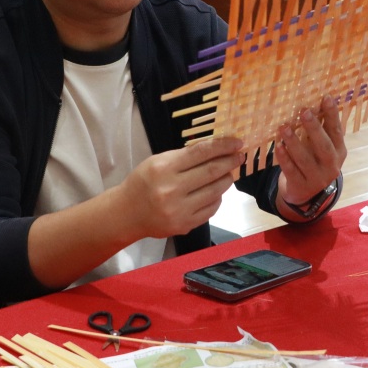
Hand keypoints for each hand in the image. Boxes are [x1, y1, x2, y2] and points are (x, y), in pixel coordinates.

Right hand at [122, 136, 244, 238]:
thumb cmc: (143, 182)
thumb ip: (184, 156)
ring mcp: (179, 210)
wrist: (127, 213)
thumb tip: (215, 149)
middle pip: (211, 172)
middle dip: (229, 162)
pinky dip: (217, 198)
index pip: (200, 152)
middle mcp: (171, 189)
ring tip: (228, 173)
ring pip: (215, 192)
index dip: (222, 146)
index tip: (237, 143)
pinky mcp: (185, 225)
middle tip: (239, 157)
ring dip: (226, 180)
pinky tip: (216, 191)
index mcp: (163, 168)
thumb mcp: (158, 161)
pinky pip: (211, 209)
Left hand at [274, 95, 346, 209]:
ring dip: (294, 142)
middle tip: (304, 111)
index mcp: (339, 151)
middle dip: (314, 128)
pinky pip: (291, 171)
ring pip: (305, 159)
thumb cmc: (315, 162)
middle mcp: (331, 165)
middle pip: (324, 146)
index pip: (337, 131)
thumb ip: (321, 129)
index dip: (332, 115)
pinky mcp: (301, 186)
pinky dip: (284, 158)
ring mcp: (316, 178)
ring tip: (284, 127)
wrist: (307, 195)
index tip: (326, 97)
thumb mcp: (323, 147)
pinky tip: (278, 146)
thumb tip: (314, 101)